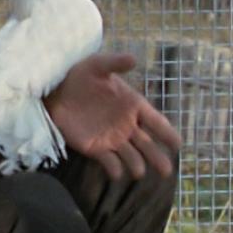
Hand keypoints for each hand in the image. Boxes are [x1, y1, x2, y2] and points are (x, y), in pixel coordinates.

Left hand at [44, 52, 181, 181]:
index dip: (167, 133)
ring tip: (138, 172)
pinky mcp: (96, 149)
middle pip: (147, 144)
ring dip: (136, 164)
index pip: (156, 121)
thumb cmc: (80, 76)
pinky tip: (117, 173)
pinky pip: (109, 162)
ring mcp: (113, 139)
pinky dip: (114, 169)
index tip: (177, 145)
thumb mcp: (97, 65)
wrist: (55, 91)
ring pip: (131, 156)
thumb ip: (115, 63)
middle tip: (167, 171)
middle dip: (157, 157)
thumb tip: (133, 59)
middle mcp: (127, 125)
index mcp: (133, 106)